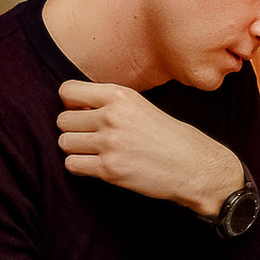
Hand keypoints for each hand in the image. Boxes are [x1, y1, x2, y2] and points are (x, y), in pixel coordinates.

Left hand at [56, 81, 244, 216]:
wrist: (196, 167)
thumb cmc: (172, 138)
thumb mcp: (142, 107)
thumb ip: (110, 104)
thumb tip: (72, 107)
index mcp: (120, 95)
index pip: (67, 91)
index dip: (71, 104)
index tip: (84, 114)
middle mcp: (112, 116)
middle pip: (62, 120)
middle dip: (74, 130)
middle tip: (93, 139)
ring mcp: (110, 143)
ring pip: (64, 143)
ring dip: (76, 150)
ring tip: (97, 153)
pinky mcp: (109, 169)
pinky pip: (72, 165)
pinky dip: (80, 168)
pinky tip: (99, 167)